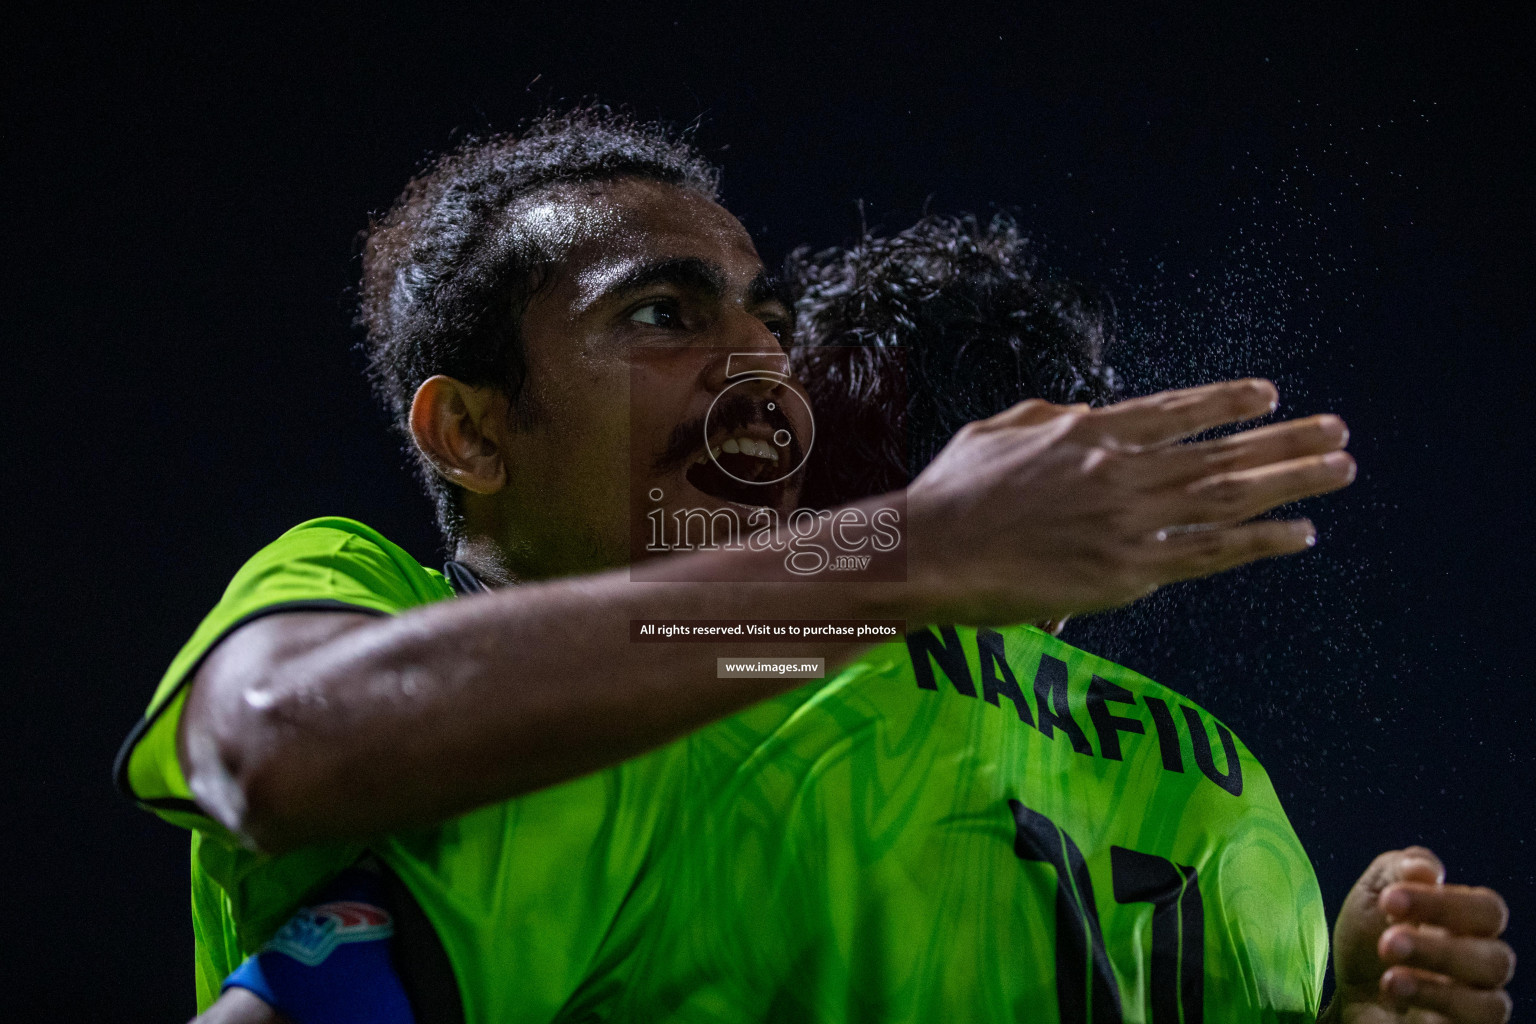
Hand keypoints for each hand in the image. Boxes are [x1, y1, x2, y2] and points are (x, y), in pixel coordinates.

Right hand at [904, 378, 1354, 623]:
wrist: (928, 553)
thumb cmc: (949, 493)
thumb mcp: (996, 430)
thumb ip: (1049, 417)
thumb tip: (1086, 412)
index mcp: (1086, 431)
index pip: (1173, 411)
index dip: (1225, 401)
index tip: (1268, 394)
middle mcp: (1119, 469)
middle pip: (1219, 450)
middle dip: (1285, 439)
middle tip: (1337, 431)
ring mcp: (1128, 521)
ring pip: (1228, 495)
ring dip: (1292, 480)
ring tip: (1340, 468)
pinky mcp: (1127, 572)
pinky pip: (1209, 554)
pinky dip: (1259, 542)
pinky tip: (1299, 532)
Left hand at [1325, 846, 1513, 1022]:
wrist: (1347, 993)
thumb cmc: (1369, 938)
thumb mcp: (1373, 894)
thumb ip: (1398, 869)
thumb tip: (1426, 869)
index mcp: (1469, 925)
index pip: (1487, 911)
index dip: (1444, 904)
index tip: (1389, 899)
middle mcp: (1482, 967)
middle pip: (1497, 960)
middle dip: (1439, 950)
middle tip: (1387, 942)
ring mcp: (1474, 1008)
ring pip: (1492, 1005)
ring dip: (1437, 990)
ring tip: (1389, 980)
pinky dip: (1437, 1014)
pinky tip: (1397, 998)